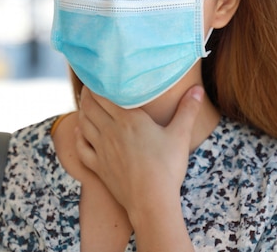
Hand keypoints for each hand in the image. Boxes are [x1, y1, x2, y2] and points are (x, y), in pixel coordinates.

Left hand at [75, 85, 203, 220]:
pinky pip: (81, 147)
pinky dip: (78, 136)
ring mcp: (101, 149)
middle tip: (90, 86)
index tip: (97, 76)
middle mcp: (110, 131)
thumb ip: (188, 110)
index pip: (104, 95)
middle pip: (90, 107)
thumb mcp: (180, 135)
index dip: (97, 84)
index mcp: (128, 119)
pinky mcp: (98, 167)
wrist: (151, 202)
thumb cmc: (167, 167)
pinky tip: (79, 131)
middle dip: (88, 94)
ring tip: (85, 105)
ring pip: (84, 124)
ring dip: (82, 112)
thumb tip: (198, 89)